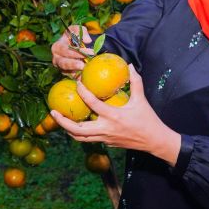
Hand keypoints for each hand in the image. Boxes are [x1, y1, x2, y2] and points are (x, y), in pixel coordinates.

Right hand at [50, 25, 92, 76]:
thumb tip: (87, 40)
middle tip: (84, 65)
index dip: (76, 52)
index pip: (65, 50)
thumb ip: (82, 32)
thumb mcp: (77, 30)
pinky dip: (78, 78)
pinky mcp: (67, 74)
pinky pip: (72, 77)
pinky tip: (85, 78)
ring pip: (66, 72)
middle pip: (63, 63)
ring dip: (76, 72)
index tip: (90, 52)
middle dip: (74, 64)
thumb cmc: (75, 36)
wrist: (78, 46)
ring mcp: (61, 68)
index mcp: (57, 47)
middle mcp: (56, 59)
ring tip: (84, 71)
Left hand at [51, 65, 182, 164]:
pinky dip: (79, 133)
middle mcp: (106, 129)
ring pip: (80, 138)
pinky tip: (74, 124)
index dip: (83, 93)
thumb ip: (135, 81)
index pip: (92, 104)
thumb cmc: (148, 119)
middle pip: (77, 129)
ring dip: (67, 129)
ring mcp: (105, 138)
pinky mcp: (106, 144)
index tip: (77, 84)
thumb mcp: (141, 99)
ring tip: (59, 119)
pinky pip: (88, 139)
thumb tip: (130, 65)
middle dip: (62, 121)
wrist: (154, 141)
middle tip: (53, 112)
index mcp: (113, 116)